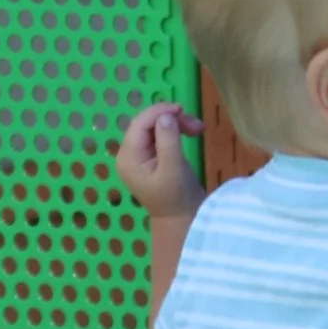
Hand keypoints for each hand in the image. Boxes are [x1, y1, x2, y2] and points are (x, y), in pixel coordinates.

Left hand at [115, 102, 203, 219]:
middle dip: (171, 119)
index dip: (158, 112)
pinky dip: (176, 130)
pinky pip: (160, 134)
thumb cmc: (177, 198)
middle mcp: (129, 154)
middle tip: (197, 125)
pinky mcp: (151, 156)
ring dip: (177, 123)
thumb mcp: (173, 169)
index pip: (139, 125)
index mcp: (128, 158)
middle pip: (147, 124)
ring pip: (156, 126)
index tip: (181, 108)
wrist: (182, 219)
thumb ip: (168, 141)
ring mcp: (139, 155)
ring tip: (198, 129)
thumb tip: (165, 116)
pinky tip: (191, 133)